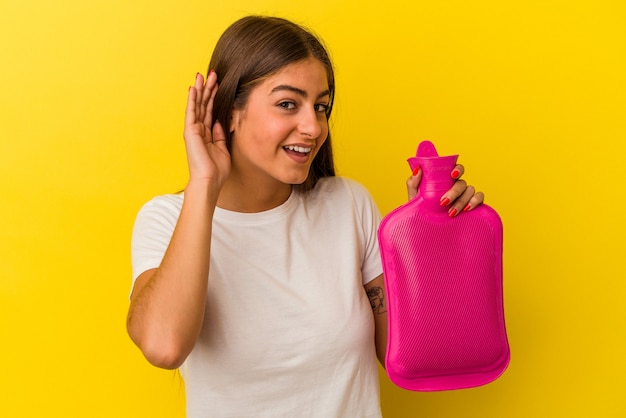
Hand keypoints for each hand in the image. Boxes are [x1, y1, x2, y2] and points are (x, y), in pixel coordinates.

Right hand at [183, 71, 230, 189]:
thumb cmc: (216, 170)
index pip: (210, 111)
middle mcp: (199, 130)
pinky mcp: (190, 131)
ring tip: (202, 75)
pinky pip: (191, 112)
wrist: (209, 181)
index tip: (218, 84)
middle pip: (204, 105)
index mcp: (207, 134)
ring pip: (197, 105)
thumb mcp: (222, 149)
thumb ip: (220, 135)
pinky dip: (192, 100)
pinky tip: (193, 88)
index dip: (214, 97)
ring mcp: (193, 130)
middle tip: (211, 74)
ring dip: (200, 90)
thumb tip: (219, 122)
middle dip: (207, 89)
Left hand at [406, 164, 484, 216]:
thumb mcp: (414, 196)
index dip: (457, 169)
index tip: (452, 175)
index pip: (455, 169)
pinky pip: (479, 197)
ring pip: (470, 190)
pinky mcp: (472, 204)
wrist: (425, 226)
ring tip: (450, 212)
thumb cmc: (421, 209)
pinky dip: (475, 201)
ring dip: (461, 200)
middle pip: (461, 182)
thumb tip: (418, 169)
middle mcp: (456, 186)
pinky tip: (467, 209)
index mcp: (445, 180)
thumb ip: (413, 182)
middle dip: (454, 192)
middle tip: (443, 202)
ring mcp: (465, 195)